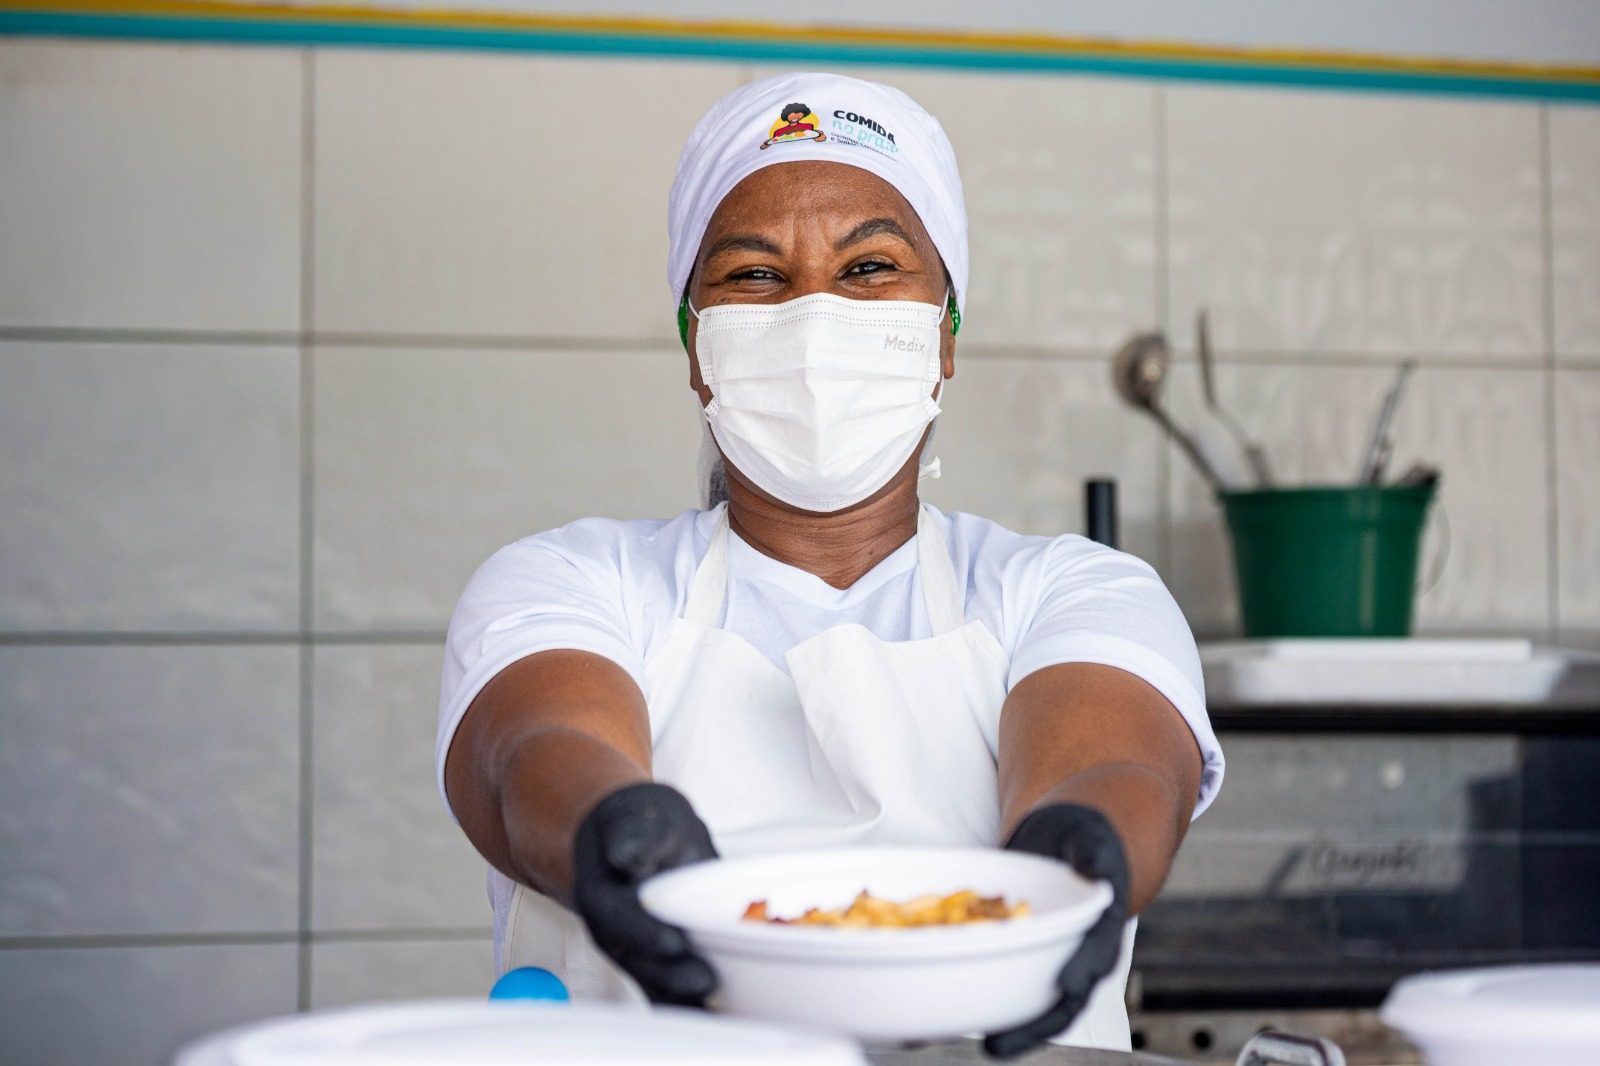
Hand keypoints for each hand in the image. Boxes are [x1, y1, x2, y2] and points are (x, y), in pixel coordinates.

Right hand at [572, 782, 719, 1004]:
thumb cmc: (642, 824)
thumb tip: (628, 856)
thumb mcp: (640, 815)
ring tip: (719, 1002)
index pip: (619, 918)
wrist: (630, 837)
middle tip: (707, 980)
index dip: (644, 933)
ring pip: (650, 981)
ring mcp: (629, 949)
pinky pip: (665, 988)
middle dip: (671, 974)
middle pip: (636, 960)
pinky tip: (718, 1011)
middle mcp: (610, 929)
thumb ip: (635, 835)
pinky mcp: (651, 961)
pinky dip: (688, 1002)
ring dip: (682, 995)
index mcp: (602, 891)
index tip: (673, 942)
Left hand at [983, 803, 1129, 1058]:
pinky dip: (976, 997)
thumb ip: (1094, 853)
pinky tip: (943, 1009)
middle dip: (1030, 1027)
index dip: (1079, 975)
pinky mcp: (1016, 954)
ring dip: (1002, 1025)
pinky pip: (999, 980)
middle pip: (1058, 1000)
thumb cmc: (1083, 836)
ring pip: (1028, 1001)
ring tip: (972, 1042)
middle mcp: (1075, 954)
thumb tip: (1098, 867)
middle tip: (996, 1045)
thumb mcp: (1091, 836)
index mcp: (1100, 928)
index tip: (1066, 987)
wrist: (1065, 839)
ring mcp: (1046, 959)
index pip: (1094, 959)